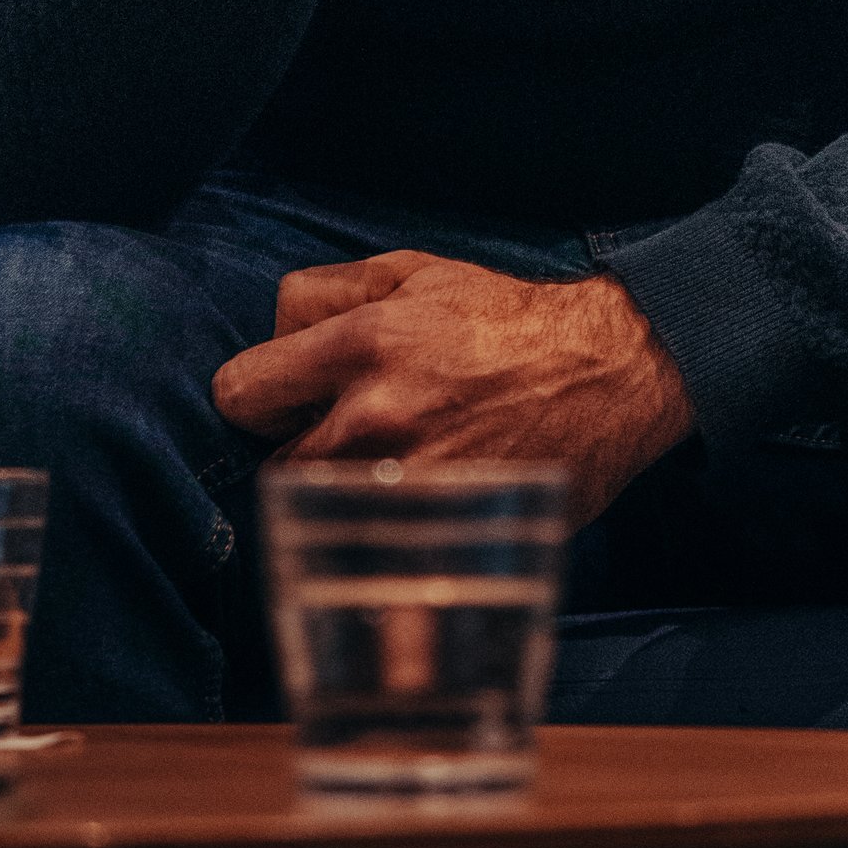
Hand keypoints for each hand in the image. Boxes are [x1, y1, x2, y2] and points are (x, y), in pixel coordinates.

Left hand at [212, 253, 694, 527]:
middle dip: (303, 451)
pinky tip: (395, 569)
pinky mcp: (443, 534)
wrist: (607, 372)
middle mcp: (375, 418)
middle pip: (275, 465)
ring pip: (319, 518)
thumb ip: (329, 291)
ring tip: (381, 479)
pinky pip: (374, 573)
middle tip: (350, 438)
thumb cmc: (507, 319)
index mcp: (364, 344)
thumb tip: (271, 330)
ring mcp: (406, 486)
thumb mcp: (417, 271)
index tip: (283, 400)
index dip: (258, 395)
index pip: (240, 391)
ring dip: (336, 503)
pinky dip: (377, 576)